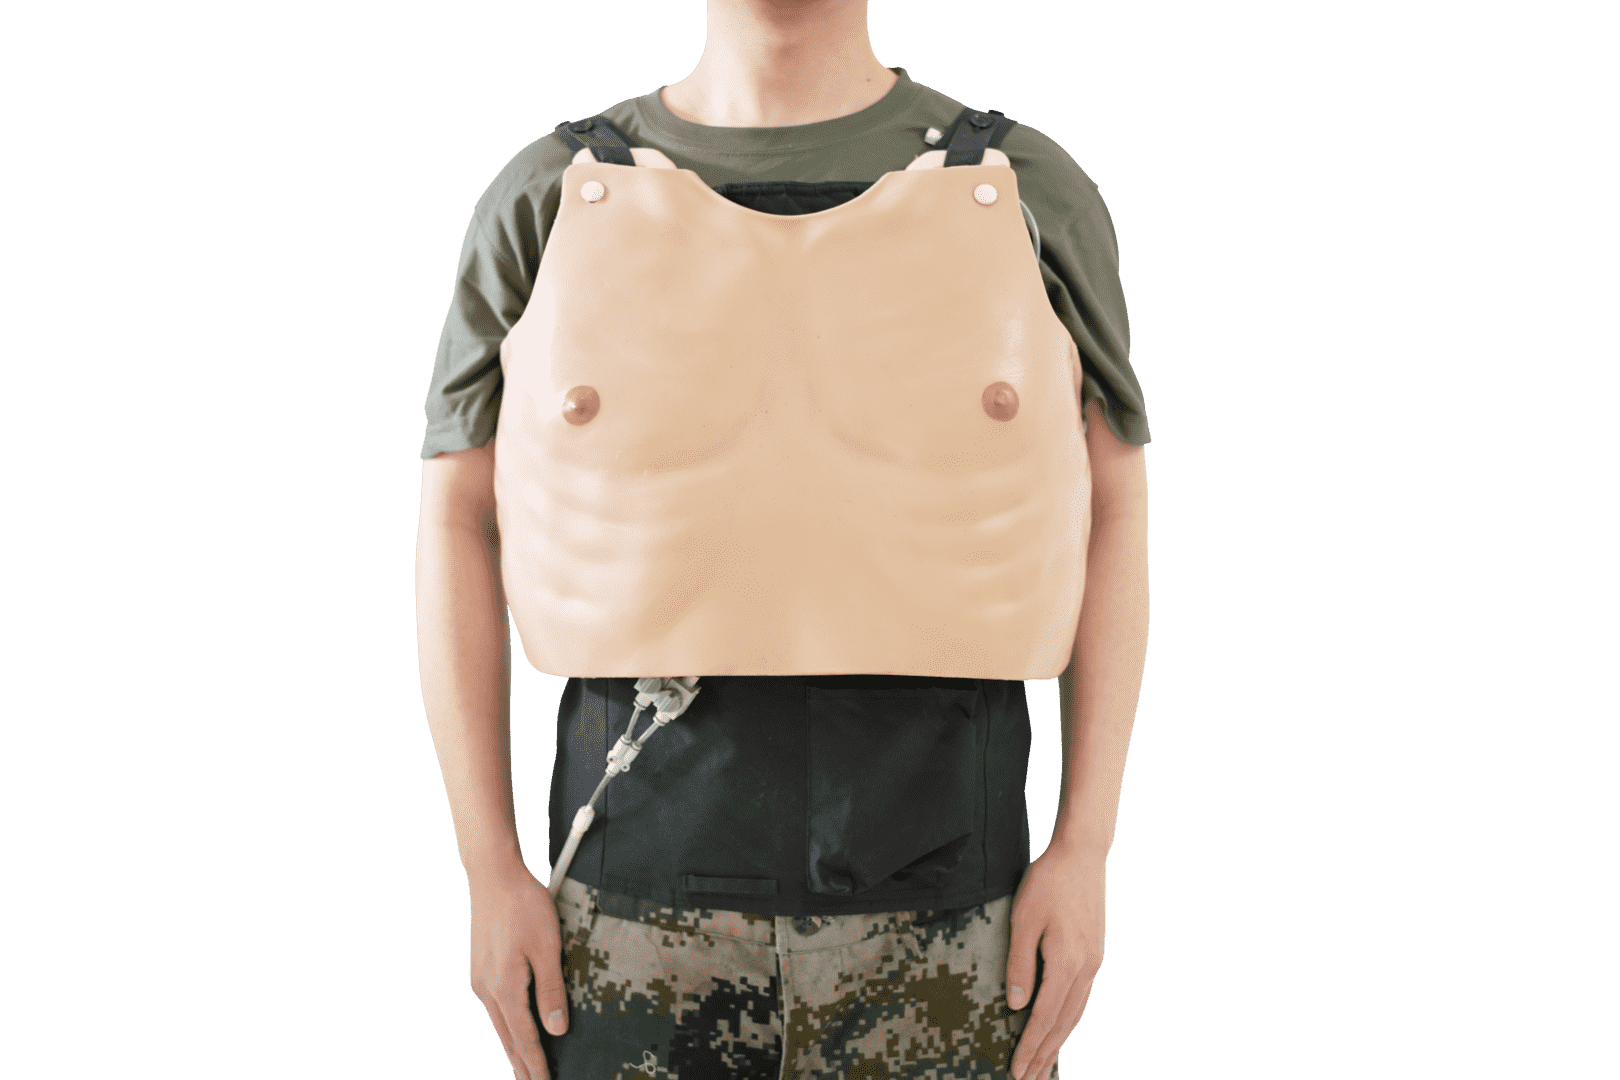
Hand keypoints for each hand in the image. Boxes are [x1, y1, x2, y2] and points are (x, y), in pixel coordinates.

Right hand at [468, 862, 568, 1079]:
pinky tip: (511, 1031)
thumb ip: (552, 990)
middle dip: (521, 1066)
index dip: (536, 1064)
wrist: (492, 875)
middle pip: (506, 1038)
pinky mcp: (479, 969)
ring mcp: (479, 980)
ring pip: (498, 1025)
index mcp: (504, 987)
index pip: (524, 1038)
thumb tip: (556, 1030)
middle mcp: (486, 990)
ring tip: (522, 1070)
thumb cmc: (524, 905)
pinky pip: (494, 1009)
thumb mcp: (547, 946)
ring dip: (512, 1049)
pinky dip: (505, 1028)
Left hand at [1005, 840, 1106, 1079]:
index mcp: (1067, 962)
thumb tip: (1016, 1006)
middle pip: (1063, 1024)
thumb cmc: (1048, 882)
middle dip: (1045, 1055)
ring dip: (1058, 1043)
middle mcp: (1086, 969)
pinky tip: (1060, 1029)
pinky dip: (1069, 1021)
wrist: (1082, 855)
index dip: (1029, 1046)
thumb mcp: (1024, 919)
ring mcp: (1094, 963)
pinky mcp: (1095, 955)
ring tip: (1043, 1066)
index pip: (1044, 1017)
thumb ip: (1019, 964)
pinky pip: (1081, 998)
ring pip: (1075, 1014)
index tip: (1016, 1071)